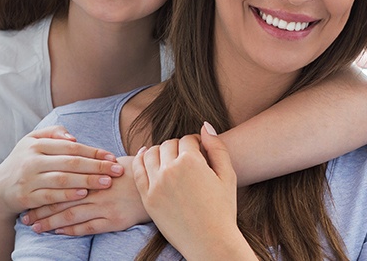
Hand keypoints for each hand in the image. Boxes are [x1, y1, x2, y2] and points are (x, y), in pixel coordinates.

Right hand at [0, 125, 120, 220]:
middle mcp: (31, 160)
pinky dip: (67, 195)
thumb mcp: (32, 142)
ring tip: (106, 183)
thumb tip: (74, 137)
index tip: (112, 157)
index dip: (94, 152)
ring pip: (62, 179)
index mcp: (36, 144)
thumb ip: (53, 134)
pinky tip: (83, 194)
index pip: (71, 147)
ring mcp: (28, 179)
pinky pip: (50, 196)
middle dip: (96, 166)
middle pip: (70, 162)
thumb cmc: (23, 163)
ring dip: (86, 181)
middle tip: (116, 170)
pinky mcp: (25, 197)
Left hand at [22, 155, 147, 234]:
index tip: (29, 196)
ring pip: (71, 214)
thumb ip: (95, 164)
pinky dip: (72, 229)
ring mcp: (105, 205)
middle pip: (62, 199)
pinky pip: (89, 226)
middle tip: (25, 216)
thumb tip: (78, 160)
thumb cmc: (138, 171)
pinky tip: (59, 231)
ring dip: (51, 221)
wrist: (161, 182)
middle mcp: (97, 189)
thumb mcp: (115, 162)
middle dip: (42, 209)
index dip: (45, 190)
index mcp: (95, 174)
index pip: (63, 182)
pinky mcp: (115, 220)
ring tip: (36, 227)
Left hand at [133, 123, 246, 254]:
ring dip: (159, 151)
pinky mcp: (148, 198)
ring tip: (167, 157)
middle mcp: (171, 169)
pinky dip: (140, 160)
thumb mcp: (228, 175)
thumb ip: (217, 147)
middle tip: (185, 156)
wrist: (210, 241)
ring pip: (150, 154)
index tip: (199, 150)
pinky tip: (146, 157)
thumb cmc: (223, 210)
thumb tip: (204, 126)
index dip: (195, 143)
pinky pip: (138, 171)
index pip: (187, 140)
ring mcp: (156, 184)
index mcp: (192, 161)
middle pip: (168, 145)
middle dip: (178, 147)